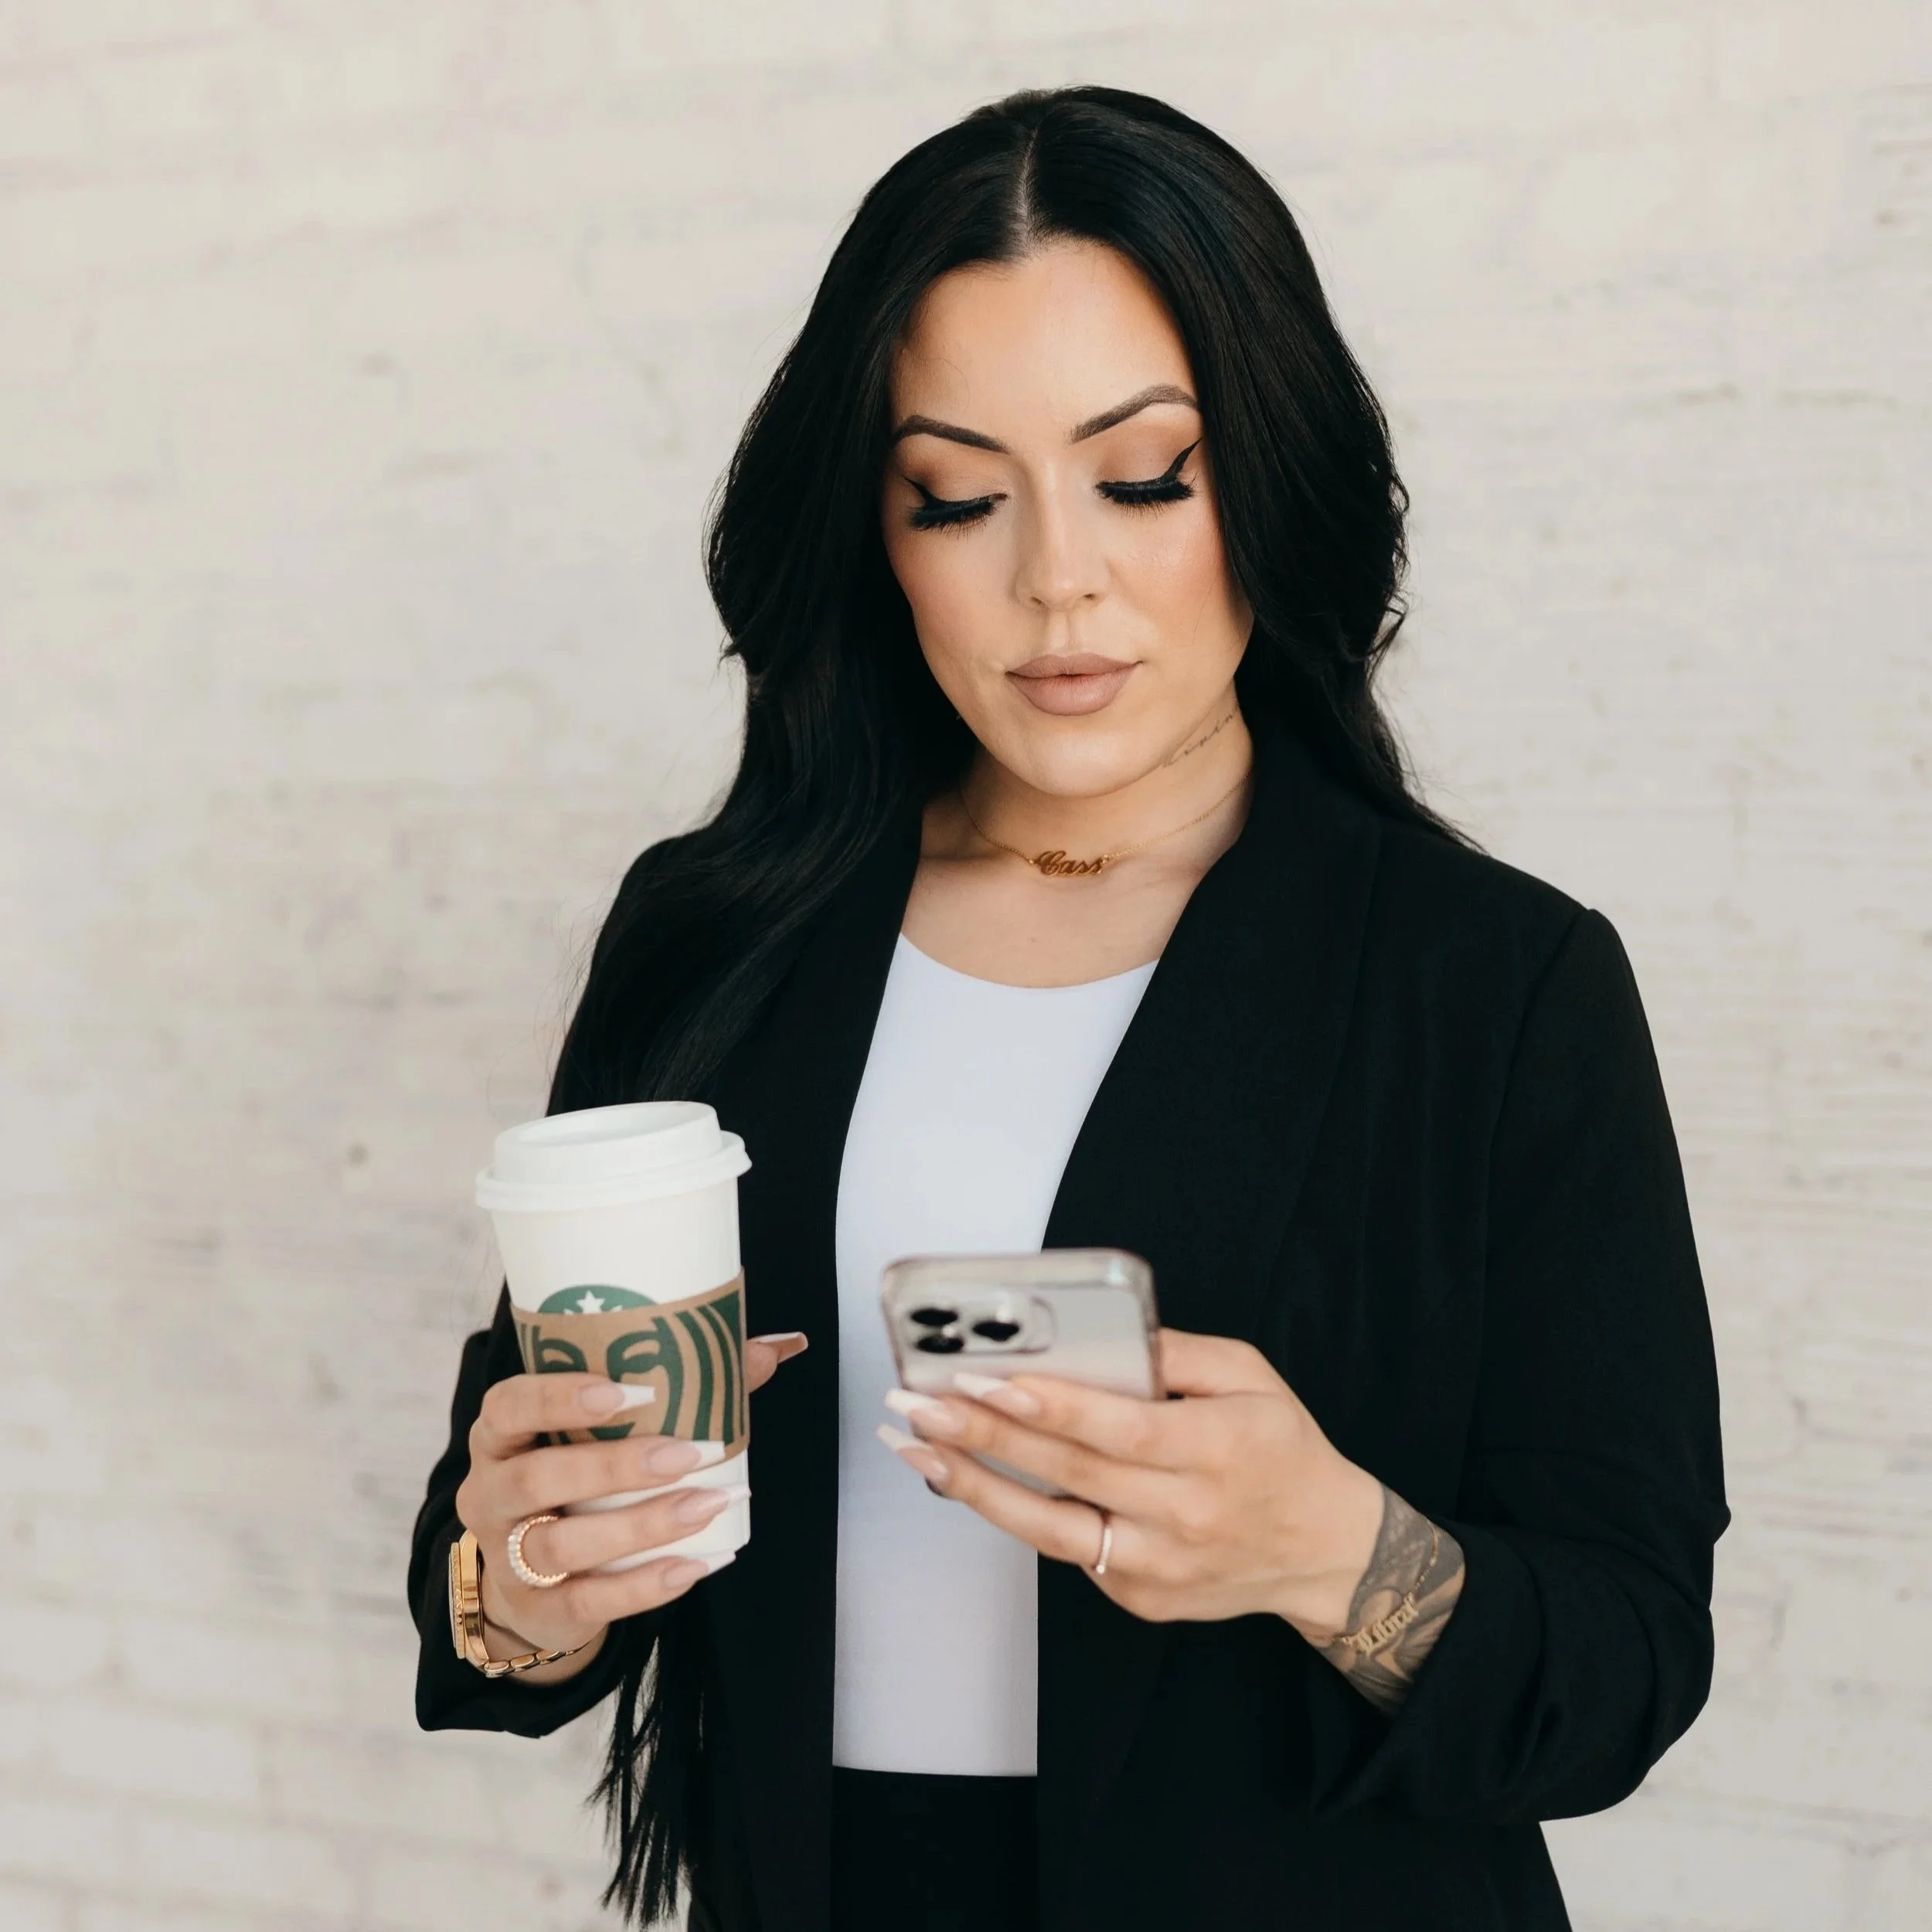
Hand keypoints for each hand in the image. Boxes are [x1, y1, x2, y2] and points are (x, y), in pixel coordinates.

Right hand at [456, 1331, 807, 1666]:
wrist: (534, 1581)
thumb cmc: (579, 1478)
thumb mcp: (606, 1433)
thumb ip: (682, 1386)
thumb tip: (776, 1347)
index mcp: (500, 1436)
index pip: (507, 1406)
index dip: (559, 1397)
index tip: (628, 1391)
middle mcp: (489, 1494)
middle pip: (535, 1479)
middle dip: (614, 1465)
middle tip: (688, 1453)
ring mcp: (506, 1558)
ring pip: (559, 1546)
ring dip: (639, 1526)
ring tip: (706, 1504)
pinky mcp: (538, 1609)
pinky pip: (587, 1601)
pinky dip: (644, 1586)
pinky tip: (694, 1565)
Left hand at [876, 1327, 1382, 1637]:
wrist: (1326, 1552)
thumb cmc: (1282, 1450)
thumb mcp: (1253, 1378)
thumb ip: (1179, 1353)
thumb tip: (1102, 1335)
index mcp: (1218, 1450)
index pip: (1120, 1430)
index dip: (1049, 1406)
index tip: (982, 1379)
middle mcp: (1186, 1515)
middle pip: (1070, 1472)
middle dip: (984, 1433)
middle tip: (917, 1403)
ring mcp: (1159, 1566)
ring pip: (1051, 1529)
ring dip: (975, 1487)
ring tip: (917, 1449)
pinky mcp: (1141, 1597)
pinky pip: (1070, 1550)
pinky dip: (1017, 1514)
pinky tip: (969, 1479)